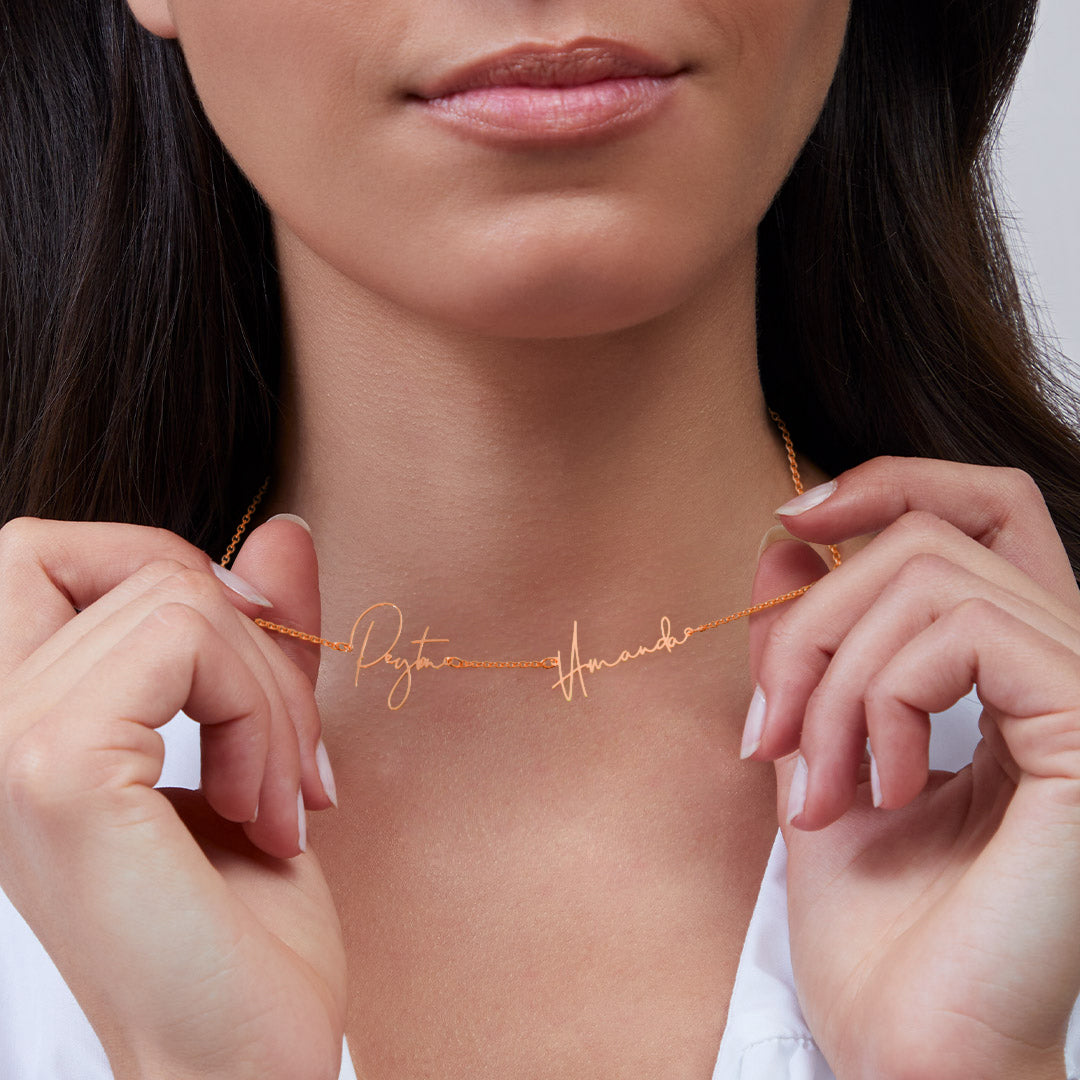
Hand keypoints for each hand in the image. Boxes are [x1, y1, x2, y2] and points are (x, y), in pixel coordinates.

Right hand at [0, 517, 346, 1079]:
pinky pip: (184, 640)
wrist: (238, 1052)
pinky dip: (257, 714)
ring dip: (268, 693)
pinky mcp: (51, 766)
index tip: (256, 650)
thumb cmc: (238, 919)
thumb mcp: (256, 743)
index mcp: (16, 713)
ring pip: (174, 597)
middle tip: (280, 727)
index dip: (163, 565)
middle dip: (228, 621)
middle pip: (109, 554)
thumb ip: (260, 635)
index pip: (49, 550)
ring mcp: (3, 739)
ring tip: (281, 794)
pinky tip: (264, 810)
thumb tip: (286, 527)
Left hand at [745, 458, 1079, 1079]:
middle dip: (812, 624)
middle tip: (770, 736)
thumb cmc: (874, 922)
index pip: (982, 511)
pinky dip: (884, 698)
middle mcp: (1065, 666)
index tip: (790, 520)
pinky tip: (882, 791)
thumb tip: (788, 537)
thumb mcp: (818, 747)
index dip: (889, 483)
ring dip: (833, 680)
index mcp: (1012, 670)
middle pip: (927, 539)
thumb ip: (811, 642)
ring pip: (930, 577)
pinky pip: (962, 631)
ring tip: (819, 788)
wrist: (912, 1045)